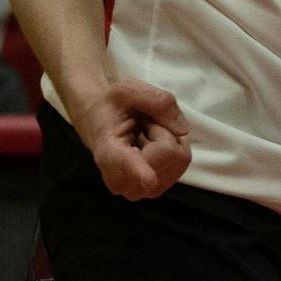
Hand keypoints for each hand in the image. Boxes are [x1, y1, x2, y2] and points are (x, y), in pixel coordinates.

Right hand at [74, 78, 191, 200]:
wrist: (98, 121)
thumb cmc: (111, 105)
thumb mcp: (128, 89)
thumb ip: (157, 100)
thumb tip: (182, 130)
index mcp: (108, 149)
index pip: (125, 162)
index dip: (139, 171)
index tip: (149, 180)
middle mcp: (121, 178)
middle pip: (168, 154)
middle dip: (163, 132)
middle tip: (142, 125)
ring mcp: (137, 189)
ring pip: (177, 161)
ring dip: (168, 142)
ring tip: (144, 135)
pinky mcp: (152, 190)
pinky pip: (179, 165)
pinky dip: (171, 151)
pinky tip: (151, 146)